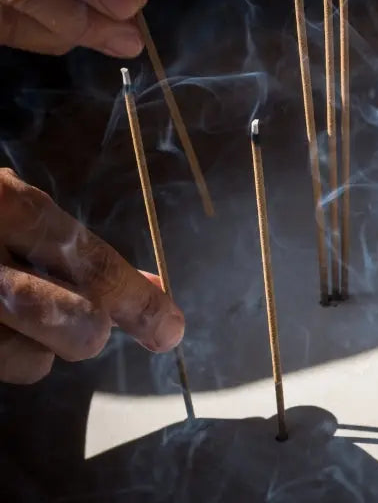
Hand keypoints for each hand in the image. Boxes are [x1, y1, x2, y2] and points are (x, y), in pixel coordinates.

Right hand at [0, 168, 184, 383]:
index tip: (171, 328)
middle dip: (92, 329)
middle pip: (74, 325)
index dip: (140, 302)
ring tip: (8, 309)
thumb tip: (150, 289)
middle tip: (87, 321)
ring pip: (31, 363)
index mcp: (1, 205)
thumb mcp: (6, 206)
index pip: (91, 264)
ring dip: (36, 347)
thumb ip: (72, 248)